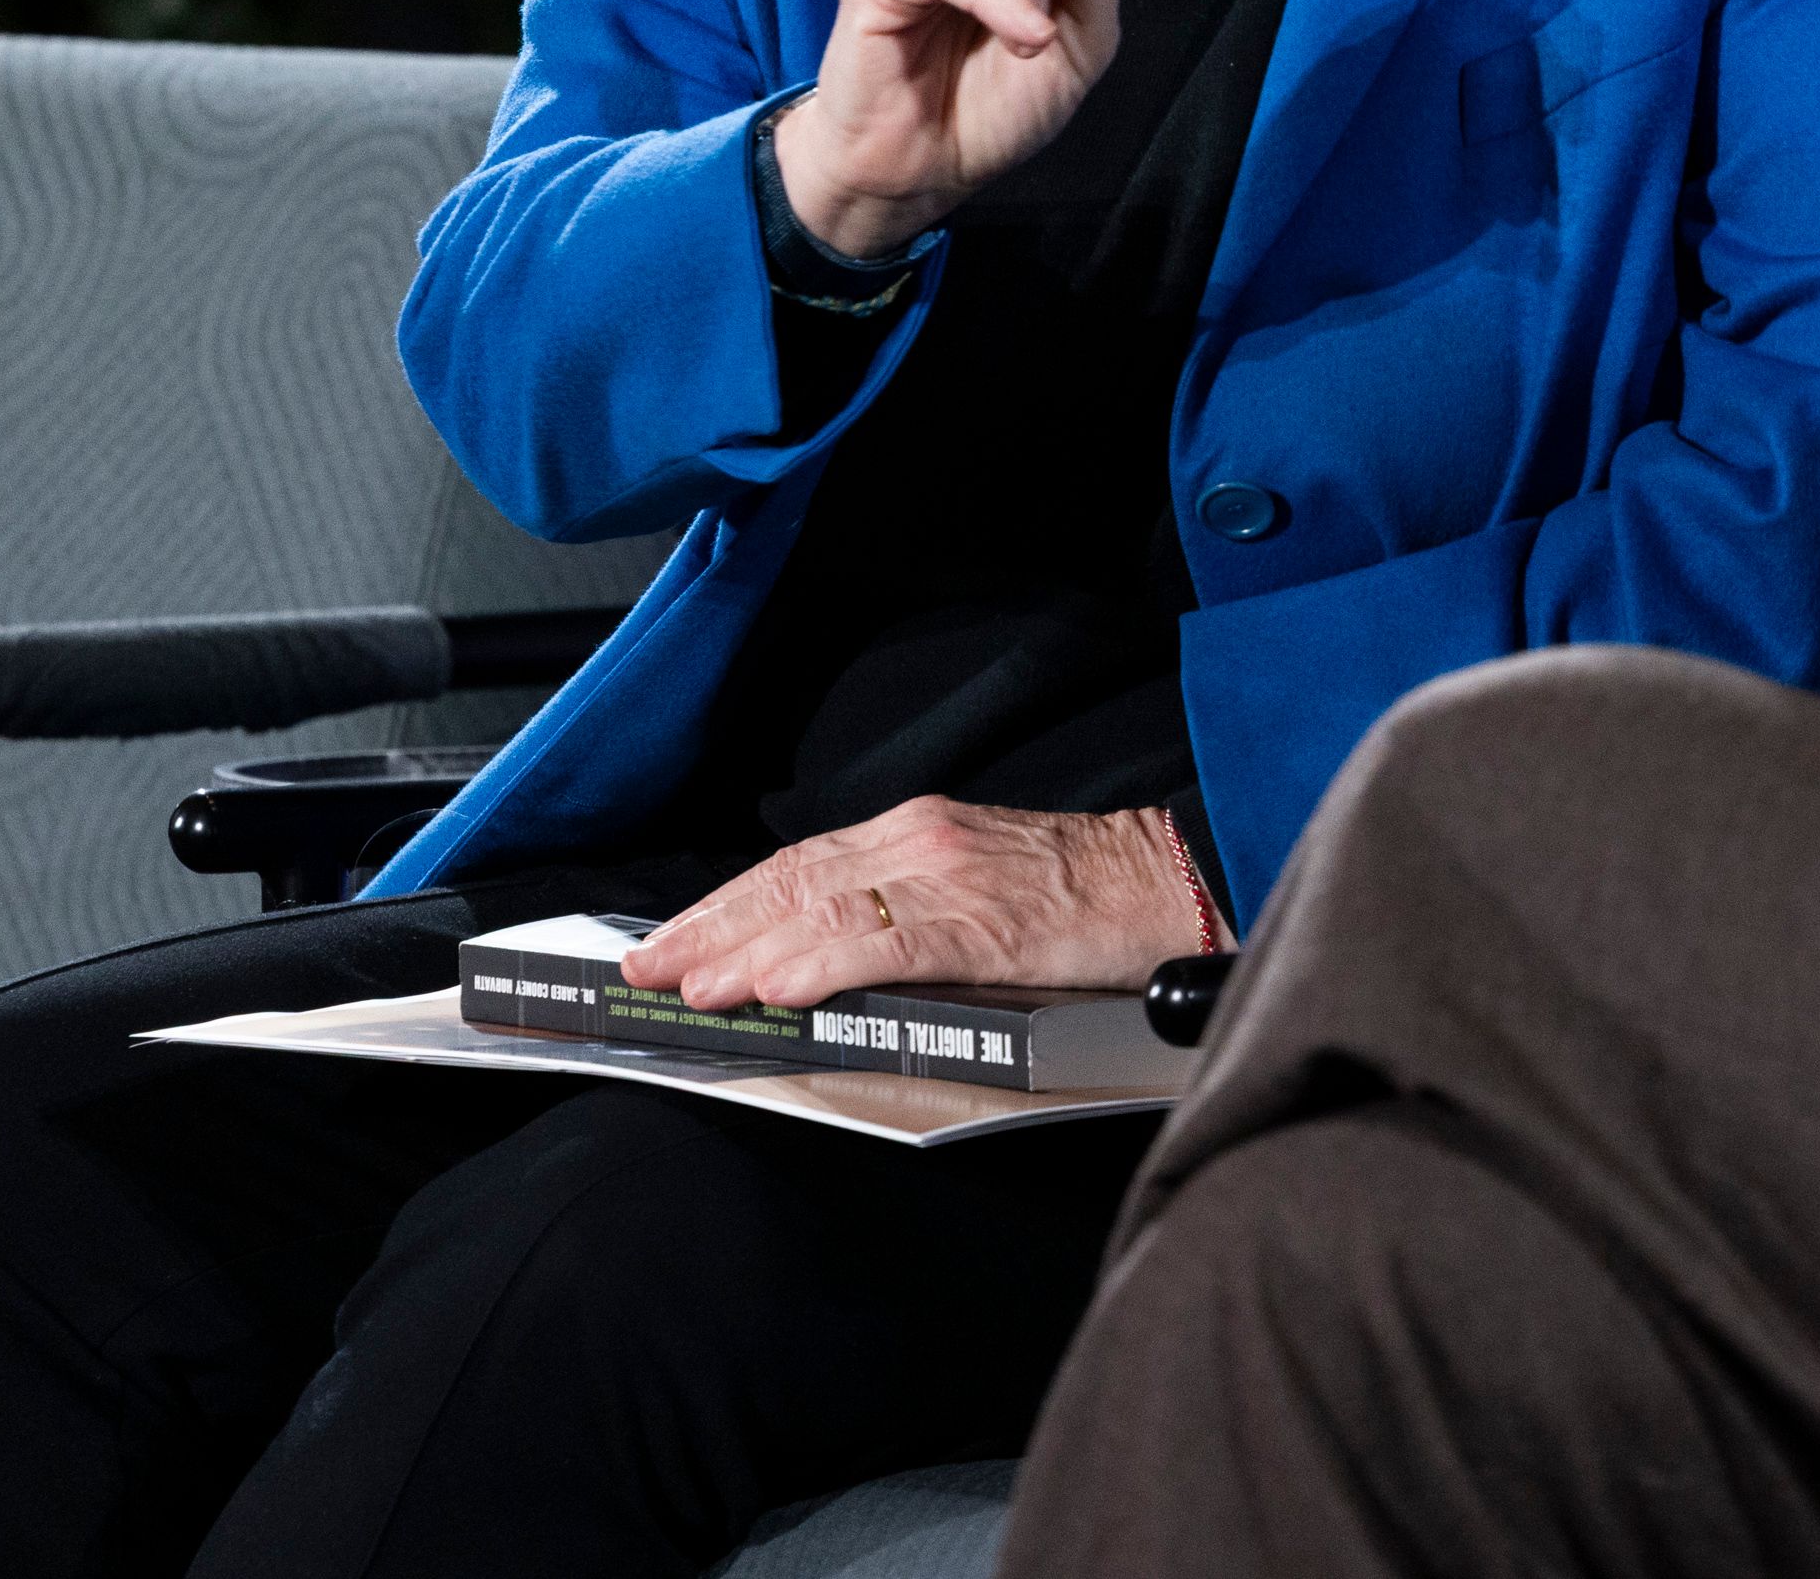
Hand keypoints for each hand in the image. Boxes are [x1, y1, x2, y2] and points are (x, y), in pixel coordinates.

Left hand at [620, 795, 1210, 1009]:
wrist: (1174, 880)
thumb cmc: (1088, 890)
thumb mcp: (983, 882)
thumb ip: (911, 909)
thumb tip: (829, 956)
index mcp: (920, 835)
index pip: (798, 866)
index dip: (727, 903)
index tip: (672, 937)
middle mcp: (922, 843)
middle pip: (791, 881)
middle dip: (710, 924)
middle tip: (645, 966)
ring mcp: (950, 879)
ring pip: (821, 908)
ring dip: (744, 949)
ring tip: (688, 983)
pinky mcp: (982, 923)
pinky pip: (882, 943)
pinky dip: (817, 962)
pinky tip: (775, 985)